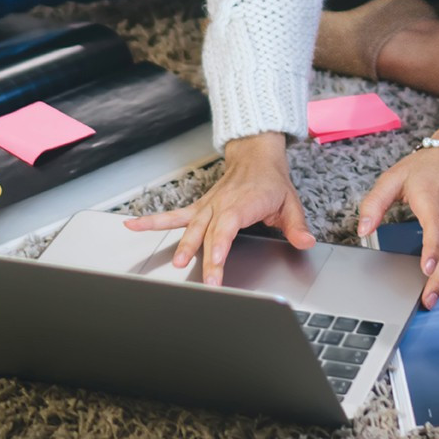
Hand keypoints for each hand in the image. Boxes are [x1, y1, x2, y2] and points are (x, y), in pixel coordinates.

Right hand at [124, 131, 312, 285]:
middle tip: (205, 282)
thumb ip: (296, 226)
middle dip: (205, 259)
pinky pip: (173, 216)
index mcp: (243, 204)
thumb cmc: (271, 181)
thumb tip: (306, 242)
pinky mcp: (199, 208)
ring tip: (174, 263)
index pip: (228, 229)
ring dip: (181, 245)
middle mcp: (221, 205)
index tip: (215, 268)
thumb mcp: (290, 201)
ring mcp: (207, 207)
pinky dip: (152, 221)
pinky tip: (132, 225)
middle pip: (208, 234)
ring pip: (189, 227)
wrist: (254, 156)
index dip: (219, 248)